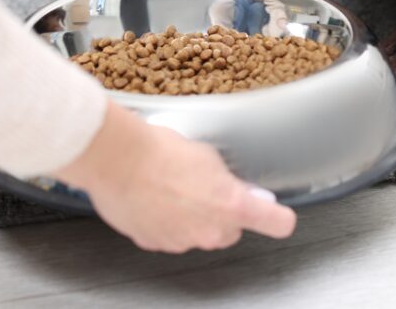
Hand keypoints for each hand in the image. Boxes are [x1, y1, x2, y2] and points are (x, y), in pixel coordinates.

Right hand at [54, 101, 296, 252]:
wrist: (117, 160)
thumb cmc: (160, 151)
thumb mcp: (209, 157)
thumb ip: (229, 180)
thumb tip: (237, 187)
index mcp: (232, 206)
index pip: (277, 224)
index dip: (278, 217)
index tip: (277, 213)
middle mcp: (210, 231)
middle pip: (231, 230)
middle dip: (224, 214)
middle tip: (208, 189)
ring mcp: (182, 241)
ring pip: (199, 234)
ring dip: (194, 218)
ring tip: (175, 188)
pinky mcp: (155, 243)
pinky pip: (171, 235)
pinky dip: (167, 222)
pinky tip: (157, 198)